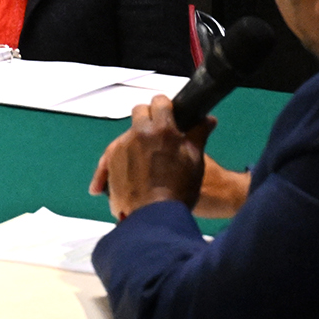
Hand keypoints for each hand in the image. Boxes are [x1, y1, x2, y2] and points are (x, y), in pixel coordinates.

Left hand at [89, 95, 212, 217]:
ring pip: (126, 133)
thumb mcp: (195, 159)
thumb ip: (198, 135)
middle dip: (148, 118)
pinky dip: (119, 158)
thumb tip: (207, 119)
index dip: (165, 106)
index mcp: (161, 130)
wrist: (156, 216)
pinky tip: (127, 167)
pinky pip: (112, 154)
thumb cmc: (180, 188)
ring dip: (135, 139)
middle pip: (139, 112)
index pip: (160, 103)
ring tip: (147, 156)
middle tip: (158, 133)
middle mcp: (138, 134)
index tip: (169, 113)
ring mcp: (121, 148)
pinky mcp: (110, 163)